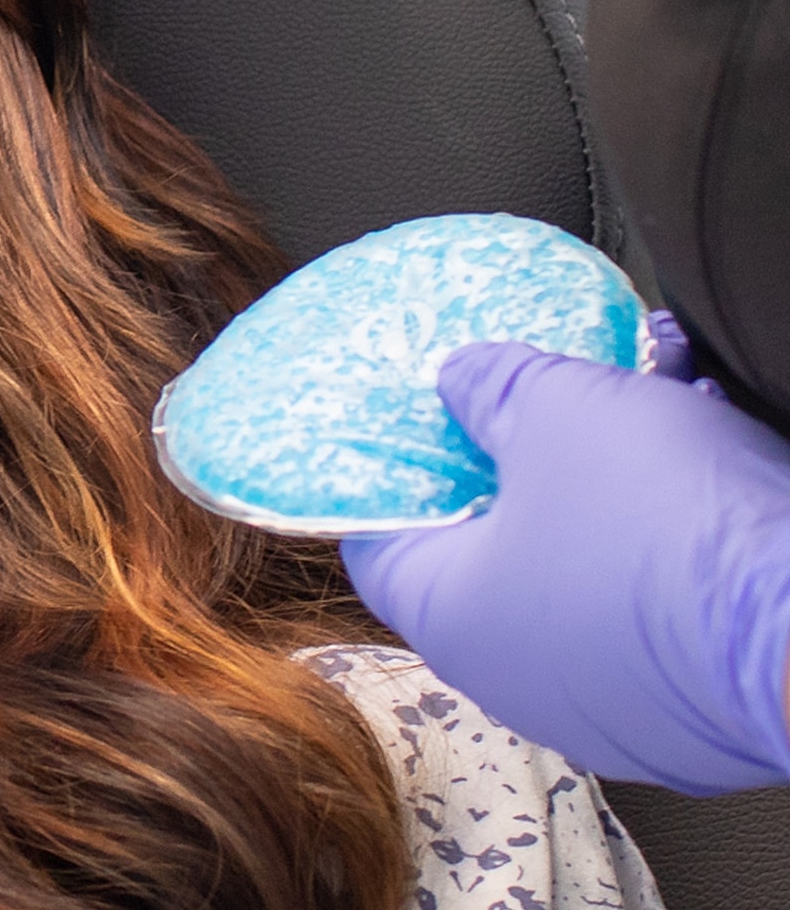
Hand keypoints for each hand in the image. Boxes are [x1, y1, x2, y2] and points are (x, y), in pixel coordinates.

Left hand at [342, 320, 789, 792]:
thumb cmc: (667, 527)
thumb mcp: (559, 411)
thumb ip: (491, 388)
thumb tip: (460, 378)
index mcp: (448, 618)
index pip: (379, 542)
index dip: (401, 473)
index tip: (424, 429)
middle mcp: (513, 679)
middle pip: (491, 550)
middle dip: (527, 464)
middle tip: (558, 405)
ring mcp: (605, 706)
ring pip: (585, 571)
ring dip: (613, 490)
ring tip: (660, 406)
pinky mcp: (687, 713)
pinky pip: (657, 611)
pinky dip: (674, 544)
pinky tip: (711, 470)